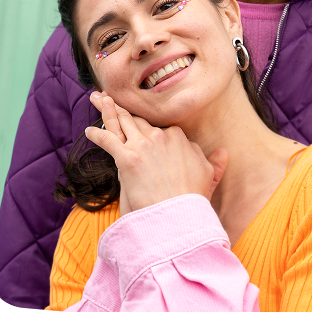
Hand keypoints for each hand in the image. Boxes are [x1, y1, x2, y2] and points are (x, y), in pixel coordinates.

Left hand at [86, 92, 227, 215]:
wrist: (180, 216)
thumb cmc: (193, 199)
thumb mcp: (208, 177)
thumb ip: (213, 162)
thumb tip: (223, 153)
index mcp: (178, 137)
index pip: (158, 126)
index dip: (147, 125)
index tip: (138, 121)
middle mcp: (160, 136)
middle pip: (137, 119)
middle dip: (121, 107)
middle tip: (105, 95)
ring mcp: (143, 146)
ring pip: (122, 122)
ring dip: (106, 109)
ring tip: (97, 99)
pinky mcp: (127, 159)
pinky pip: (108, 140)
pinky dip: (96, 134)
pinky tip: (88, 131)